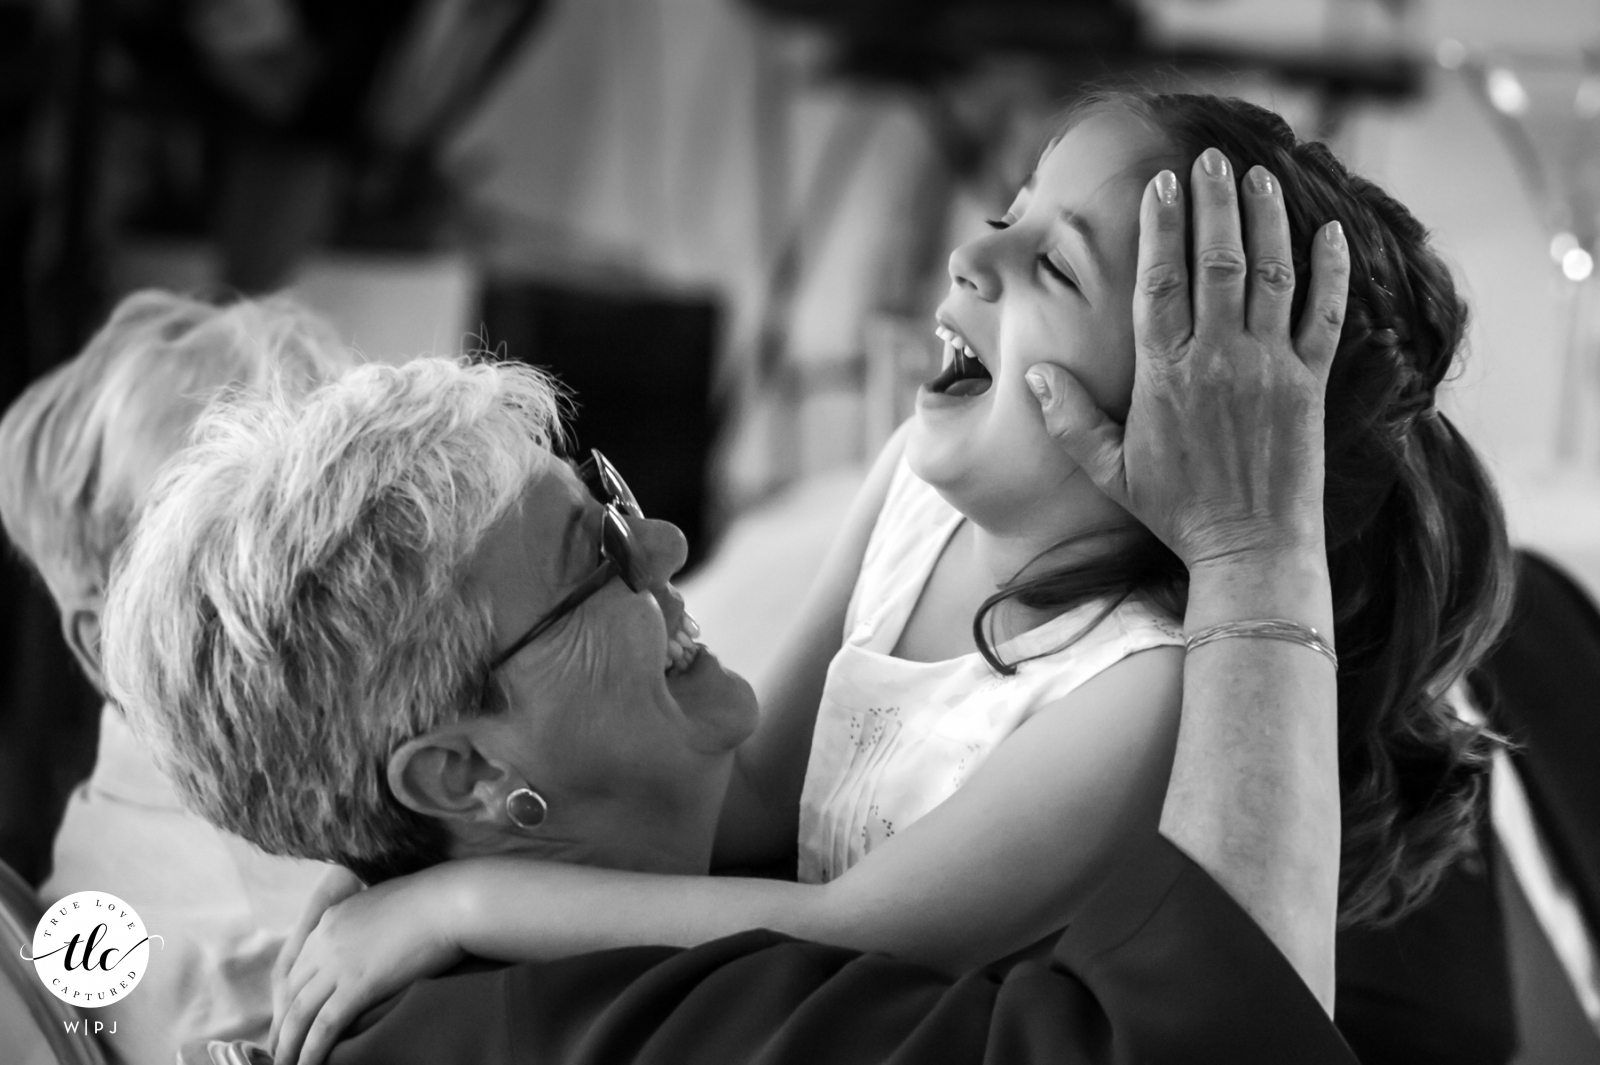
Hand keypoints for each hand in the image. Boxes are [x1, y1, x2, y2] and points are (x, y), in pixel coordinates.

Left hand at [270, 869, 464, 1064]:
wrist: (449, 902)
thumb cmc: (433, 901)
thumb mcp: (385, 907)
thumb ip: (368, 926)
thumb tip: (372, 944)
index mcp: (330, 921)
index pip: (297, 967)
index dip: (289, 998)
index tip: (288, 1018)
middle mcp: (324, 942)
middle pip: (290, 992)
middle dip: (281, 1025)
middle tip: (278, 1050)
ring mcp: (338, 965)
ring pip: (299, 1014)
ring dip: (288, 1045)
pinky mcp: (356, 986)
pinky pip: (324, 1026)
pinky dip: (310, 1051)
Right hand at [1026, 148, 1349, 571]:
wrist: (1251, 550)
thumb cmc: (1176, 513)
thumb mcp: (1109, 472)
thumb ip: (1070, 420)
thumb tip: (1038, 373)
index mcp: (1165, 375)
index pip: (1161, 282)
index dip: (1163, 227)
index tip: (1165, 185)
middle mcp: (1219, 360)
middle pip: (1217, 261)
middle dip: (1215, 203)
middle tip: (1212, 160)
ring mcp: (1270, 367)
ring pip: (1271, 275)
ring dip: (1267, 220)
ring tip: (1260, 177)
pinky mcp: (1310, 383)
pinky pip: (1326, 314)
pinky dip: (1331, 270)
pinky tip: (1331, 231)